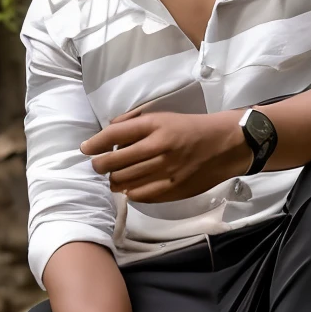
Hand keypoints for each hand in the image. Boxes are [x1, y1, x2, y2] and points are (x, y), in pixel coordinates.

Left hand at [81, 109, 250, 202]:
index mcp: (155, 126)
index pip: (114, 135)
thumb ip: (134, 123)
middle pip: (114, 162)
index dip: (94, 143)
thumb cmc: (189, 128)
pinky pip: (140, 195)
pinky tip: (130, 187)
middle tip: (98, 166)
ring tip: (113, 177)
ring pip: (124, 181)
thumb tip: (107, 133)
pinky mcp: (173, 189)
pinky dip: (130, 192)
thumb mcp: (162, 116)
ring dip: (113, 180)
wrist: (225, 145)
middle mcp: (158, 147)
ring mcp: (166, 170)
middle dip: (99, 165)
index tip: (85, 148)